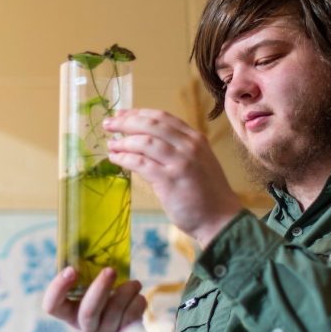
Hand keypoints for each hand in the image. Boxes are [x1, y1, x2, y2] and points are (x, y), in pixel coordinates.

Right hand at [43, 266, 150, 331]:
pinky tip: (138, 297)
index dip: (58, 288)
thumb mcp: (91, 303)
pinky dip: (138, 302)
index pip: (52, 306)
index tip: (71, 269)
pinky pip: (133, 318)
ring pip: (115, 312)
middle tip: (110, 270)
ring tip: (134, 283)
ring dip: (127, 292)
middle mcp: (85, 329)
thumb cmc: (104, 314)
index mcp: (71, 316)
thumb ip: (91, 283)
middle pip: (88, 312)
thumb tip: (95, 246)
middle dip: (100, 288)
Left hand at [104, 109, 241, 247]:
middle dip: (126, 122)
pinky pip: (140, 163)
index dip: (139, 113)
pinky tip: (115, 158)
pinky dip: (124, 158)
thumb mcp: (199, 161)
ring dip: (123, 142)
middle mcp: (189, 146)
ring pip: (144, 142)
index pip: (163, 117)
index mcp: (196, 139)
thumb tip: (146, 140)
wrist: (221, 219)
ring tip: (111, 145)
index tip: (122, 113)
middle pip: (151, 124)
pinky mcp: (169, 180)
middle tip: (109, 124)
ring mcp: (180, 162)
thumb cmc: (208, 193)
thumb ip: (178, 149)